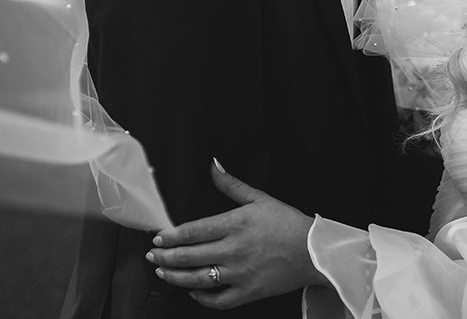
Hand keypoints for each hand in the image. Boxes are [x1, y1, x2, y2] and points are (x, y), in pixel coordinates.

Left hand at [147, 160, 327, 309]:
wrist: (313, 251)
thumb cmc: (288, 223)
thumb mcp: (260, 198)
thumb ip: (232, 184)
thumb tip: (214, 166)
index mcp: (235, 224)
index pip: (193, 231)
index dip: (171, 236)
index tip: (158, 237)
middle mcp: (233, 250)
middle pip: (189, 256)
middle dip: (165, 256)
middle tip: (152, 255)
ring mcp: (240, 273)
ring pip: (197, 279)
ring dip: (175, 276)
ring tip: (163, 272)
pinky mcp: (248, 292)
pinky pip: (218, 300)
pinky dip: (202, 298)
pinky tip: (194, 292)